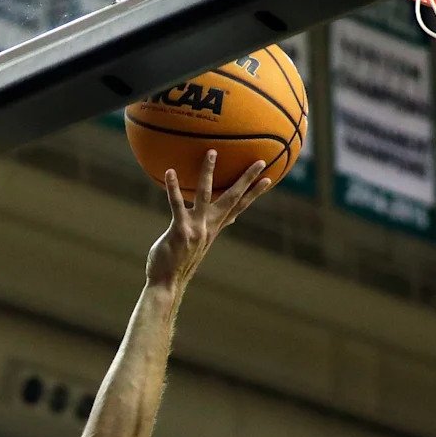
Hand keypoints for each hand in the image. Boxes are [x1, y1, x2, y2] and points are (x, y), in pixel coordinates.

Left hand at [145, 152, 270, 292]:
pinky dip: (174, 188)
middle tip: (260, 161)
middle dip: (246, 179)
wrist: (166, 284)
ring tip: (211, 152)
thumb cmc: (178, 262)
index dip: (253, 194)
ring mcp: (196, 229)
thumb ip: (209, 229)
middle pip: (232, 199)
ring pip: (205, 195)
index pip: (238, 208)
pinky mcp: (180, 231)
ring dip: (208, 172)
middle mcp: (209, 227)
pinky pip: (177, 205)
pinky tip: (170, 171)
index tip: (269, 179)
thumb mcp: (197, 243)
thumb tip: (228, 221)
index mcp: (213, 229)